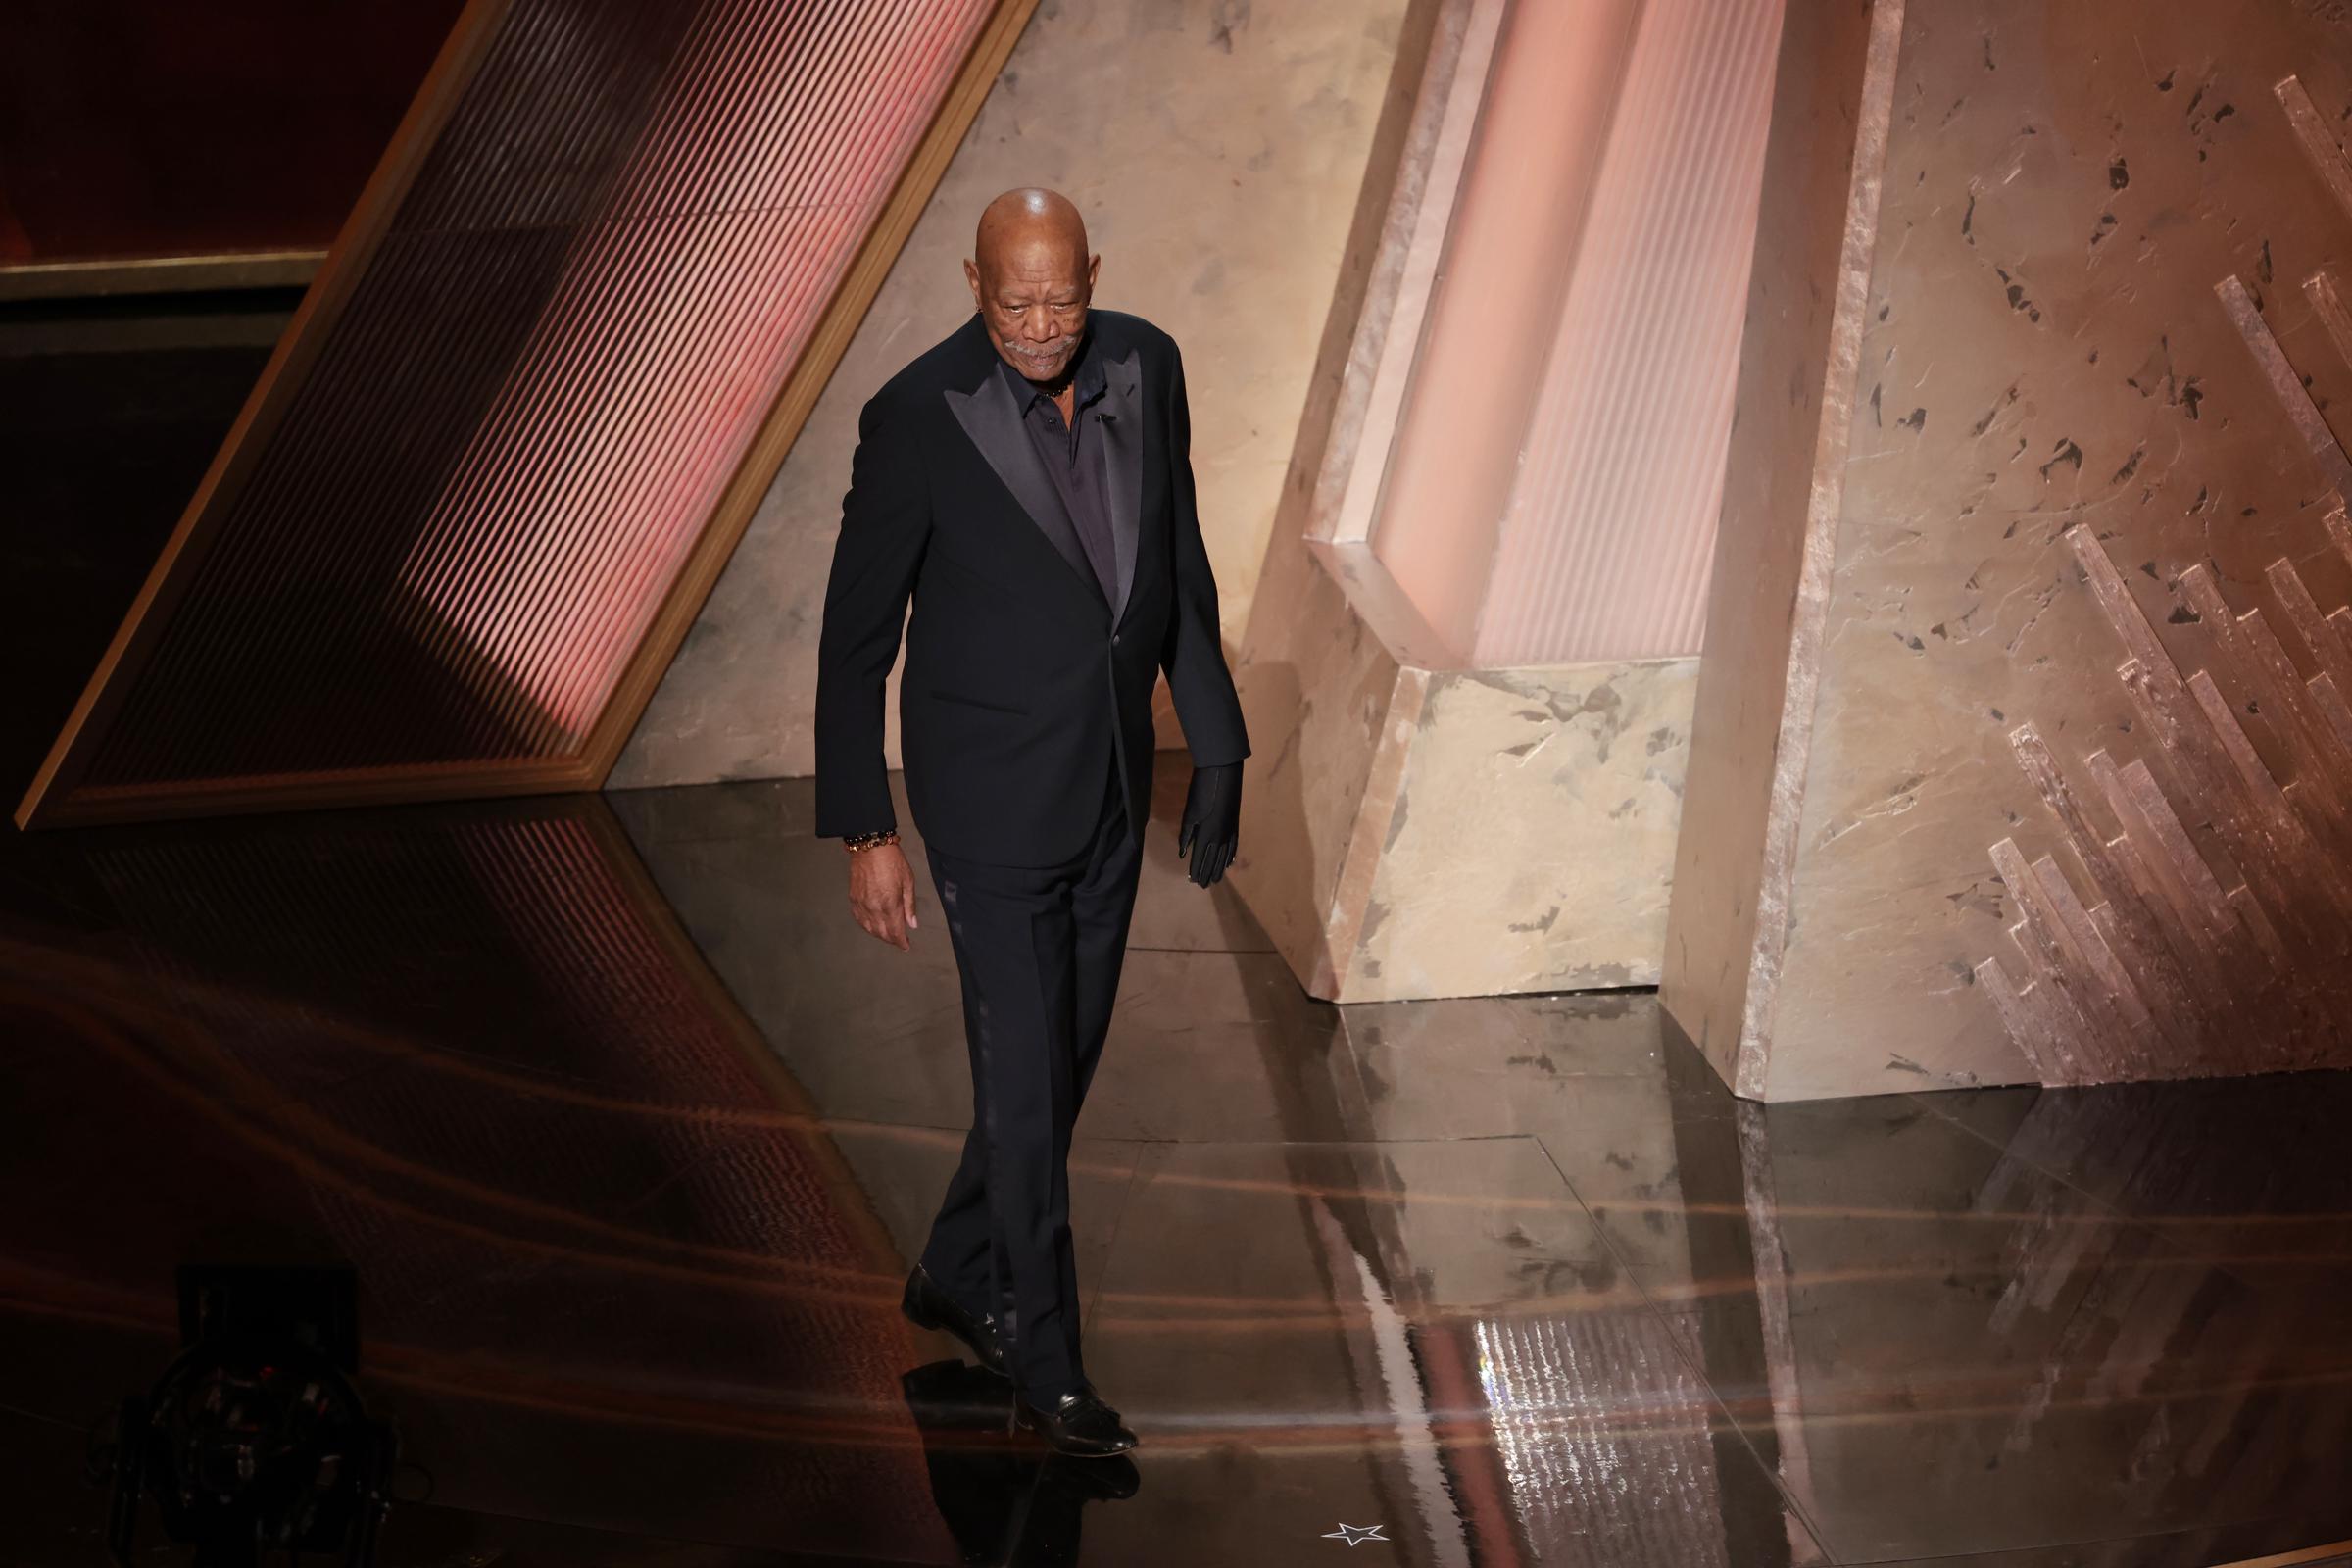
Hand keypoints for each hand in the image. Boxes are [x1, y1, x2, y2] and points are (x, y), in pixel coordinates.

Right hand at [847, 843, 918, 948]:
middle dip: (892, 940)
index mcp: (890, 904)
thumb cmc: (892, 861)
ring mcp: (862, 904)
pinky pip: (859, 919)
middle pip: (882, 933)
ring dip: (879, 935)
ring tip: (888, 935)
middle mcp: (874, 908)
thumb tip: (912, 924)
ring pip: (869, 929)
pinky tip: (872, 926)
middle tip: (899, 940)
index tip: (906, 946)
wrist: (870, 847)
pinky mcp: (853, 899)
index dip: (901, 942)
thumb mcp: (908, 882)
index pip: (895, 932)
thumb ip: (909, 906)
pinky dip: (866, 926)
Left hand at [1176, 762, 1241, 887]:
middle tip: (1203, 886)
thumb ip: (1186, 835)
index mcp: (1206, 834)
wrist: (1222, 773)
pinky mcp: (1235, 823)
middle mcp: (1220, 836)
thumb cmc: (1200, 791)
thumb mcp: (1189, 813)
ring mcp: (1230, 830)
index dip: (1196, 870)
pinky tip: (1228, 863)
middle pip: (1213, 860)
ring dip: (1219, 869)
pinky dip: (1230, 856)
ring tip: (1215, 880)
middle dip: (1207, 873)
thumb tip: (1182, 854)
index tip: (1192, 881)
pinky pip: (1233, 845)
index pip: (1200, 858)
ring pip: (1224, 856)